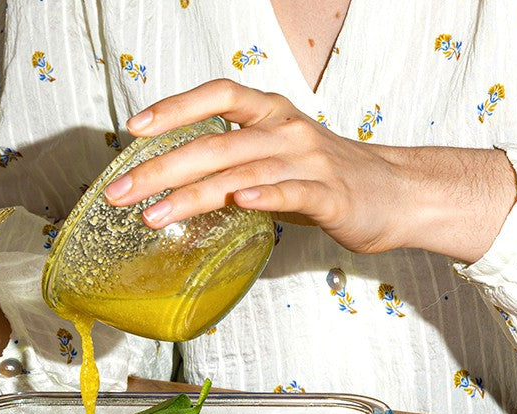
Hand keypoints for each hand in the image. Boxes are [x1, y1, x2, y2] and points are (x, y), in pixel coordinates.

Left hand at [103, 79, 516, 262]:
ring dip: (192, 194)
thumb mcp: (275, 156)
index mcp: (271, 113)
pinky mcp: (330, 195)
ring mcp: (308, 161)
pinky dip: (263, 195)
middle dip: (160, 169)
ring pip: (241, 171)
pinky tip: (237, 202)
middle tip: (121, 194)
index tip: (135, 128)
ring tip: (154, 216)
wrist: (395, 194)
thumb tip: (171, 178)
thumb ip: (231, 159)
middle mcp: (286, 129)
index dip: (174, 106)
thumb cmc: (326, 177)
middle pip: (214, 143)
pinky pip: (291, 192)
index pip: (218, 94)